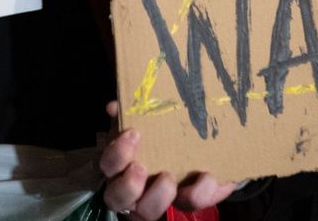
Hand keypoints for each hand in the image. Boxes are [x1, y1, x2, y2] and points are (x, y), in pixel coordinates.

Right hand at [99, 102, 235, 218]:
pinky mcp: (185, 205)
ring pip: (147, 212)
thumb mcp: (143, 123)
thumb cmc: (159, 136)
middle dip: (127, 185)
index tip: (133, 134)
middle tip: (141, 167)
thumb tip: (113, 107)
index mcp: (120, 166)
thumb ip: (129, 113)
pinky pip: (190, 205)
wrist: (197, 152)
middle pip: (118, 198)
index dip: (117, 154)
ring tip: (170, 178)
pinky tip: (209, 177)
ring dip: (158, 196)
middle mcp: (132, 191)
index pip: (108, 166)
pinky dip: (200, 193)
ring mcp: (156, 203)